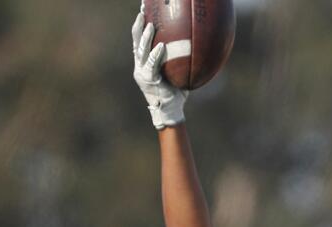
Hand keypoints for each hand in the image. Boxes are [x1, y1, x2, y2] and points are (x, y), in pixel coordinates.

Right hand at [132, 10, 186, 128]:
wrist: (171, 111)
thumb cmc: (176, 92)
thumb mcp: (177, 72)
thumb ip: (179, 59)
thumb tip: (194, 44)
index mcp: (144, 62)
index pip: (139, 40)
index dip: (140, 25)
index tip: (143, 11)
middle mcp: (140, 65)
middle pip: (136, 41)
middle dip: (139, 25)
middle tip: (143, 11)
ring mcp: (142, 72)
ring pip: (141, 50)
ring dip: (146, 37)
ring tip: (151, 24)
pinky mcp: (148, 80)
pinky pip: (152, 64)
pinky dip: (156, 55)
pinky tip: (161, 46)